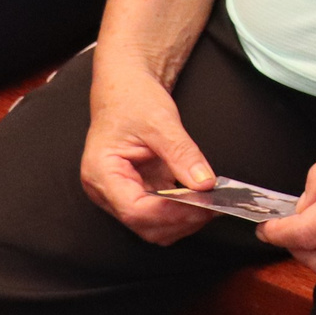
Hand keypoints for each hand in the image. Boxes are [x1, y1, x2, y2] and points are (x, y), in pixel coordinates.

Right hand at [81, 61, 221, 243]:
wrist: (124, 88)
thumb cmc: (132, 99)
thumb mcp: (160, 121)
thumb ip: (182, 153)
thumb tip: (204, 183)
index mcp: (101, 172)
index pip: (134, 209)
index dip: (170, 213)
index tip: (202, 205)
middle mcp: (105, 190)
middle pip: (144, 224)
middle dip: (180, 219)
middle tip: (214, 204)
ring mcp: (119, 194)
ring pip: (152, 226)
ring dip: (182, 219)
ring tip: (211, 201)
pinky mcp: (136, 191)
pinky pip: (158, 213)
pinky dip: (181, 211)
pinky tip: (201, 199)